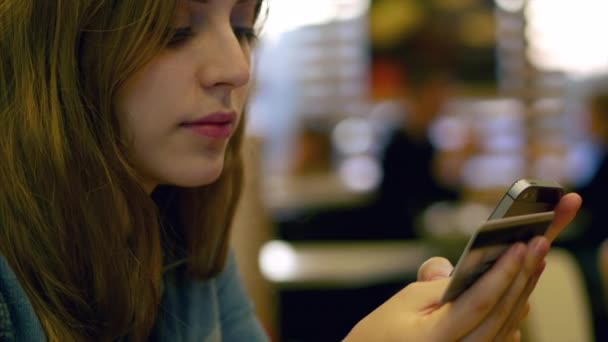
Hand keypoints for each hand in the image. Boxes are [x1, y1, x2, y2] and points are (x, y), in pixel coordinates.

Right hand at [343, 193, 580, 341]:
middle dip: (522, 275)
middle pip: (502, 313)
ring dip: (524, 289)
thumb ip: (436, 283)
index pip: (479, 303)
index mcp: (437, 340)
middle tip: (539, 244)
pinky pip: (503, 335)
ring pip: (508, 323)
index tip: (519, 245)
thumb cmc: (382, 334)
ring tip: (536, 258)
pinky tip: (523, 286)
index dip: (502, 273)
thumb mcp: (403, 301)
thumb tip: (460, 269)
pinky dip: (515, 309)